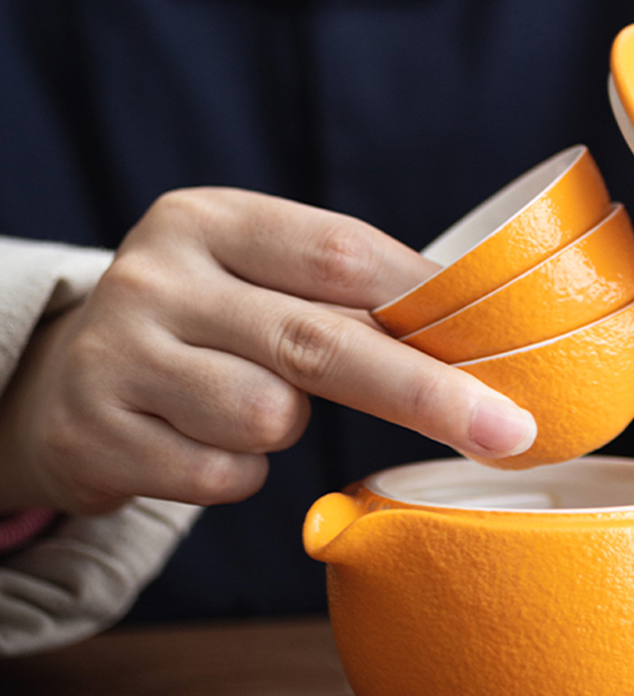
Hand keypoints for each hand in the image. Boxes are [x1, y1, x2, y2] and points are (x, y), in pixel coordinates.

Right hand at [0, 188, 536, 514]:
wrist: (65, 384)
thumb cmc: (201, 327)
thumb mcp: (254, 281)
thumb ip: (341, 296)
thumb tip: (471, 332)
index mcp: (208, 220)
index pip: (341, 255)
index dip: (429, 304)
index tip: (501, 346)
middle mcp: (156, 277)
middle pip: (322, 342)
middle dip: (427, 394)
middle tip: (506, 432)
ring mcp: (118, 356)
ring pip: (269, 416)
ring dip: (281, 426)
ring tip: (240, 401)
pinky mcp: (97, 435)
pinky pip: (224, 475)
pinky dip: (235, 471)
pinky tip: (197, 439)